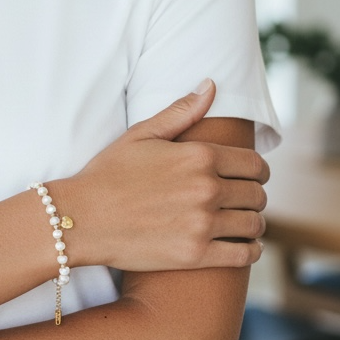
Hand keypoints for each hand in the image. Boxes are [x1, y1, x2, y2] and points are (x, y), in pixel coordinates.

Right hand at [52, 80, 268, 271]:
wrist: (81, 218)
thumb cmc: (108, 173)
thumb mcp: (142, 134)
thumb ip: (181, 111)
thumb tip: (211, 85)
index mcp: (200, 156)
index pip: (255, 164)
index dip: (258, 170)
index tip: (252, 176)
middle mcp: (207, 188)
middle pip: (257, 194)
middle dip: (254, 196)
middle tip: (244, 201)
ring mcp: (202, 224)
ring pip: (253, 224)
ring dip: (252, 223)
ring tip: (242, 223)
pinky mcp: (195, 255)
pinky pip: (243, 255)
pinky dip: (250, 251)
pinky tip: (243, 246)